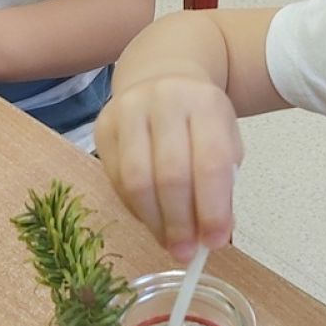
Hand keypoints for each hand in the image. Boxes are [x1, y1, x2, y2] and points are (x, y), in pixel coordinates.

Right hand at [95, 74, 243, 262]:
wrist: (160, 73)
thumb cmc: (198, 117)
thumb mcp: (223, 138)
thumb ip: (222, 184)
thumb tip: (212, 235)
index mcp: (205, 102)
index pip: (211, 161)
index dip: (213, 208)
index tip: (215, 242)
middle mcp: (164, 100)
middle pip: (170, 173)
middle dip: (180, 221)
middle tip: (187, 252)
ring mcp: (127, 110)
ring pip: (136, 180)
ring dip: (154, 221)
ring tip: (169, 243)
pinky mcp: (102, 125)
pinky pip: (116, 179)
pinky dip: (135, 208)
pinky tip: (151, 219)